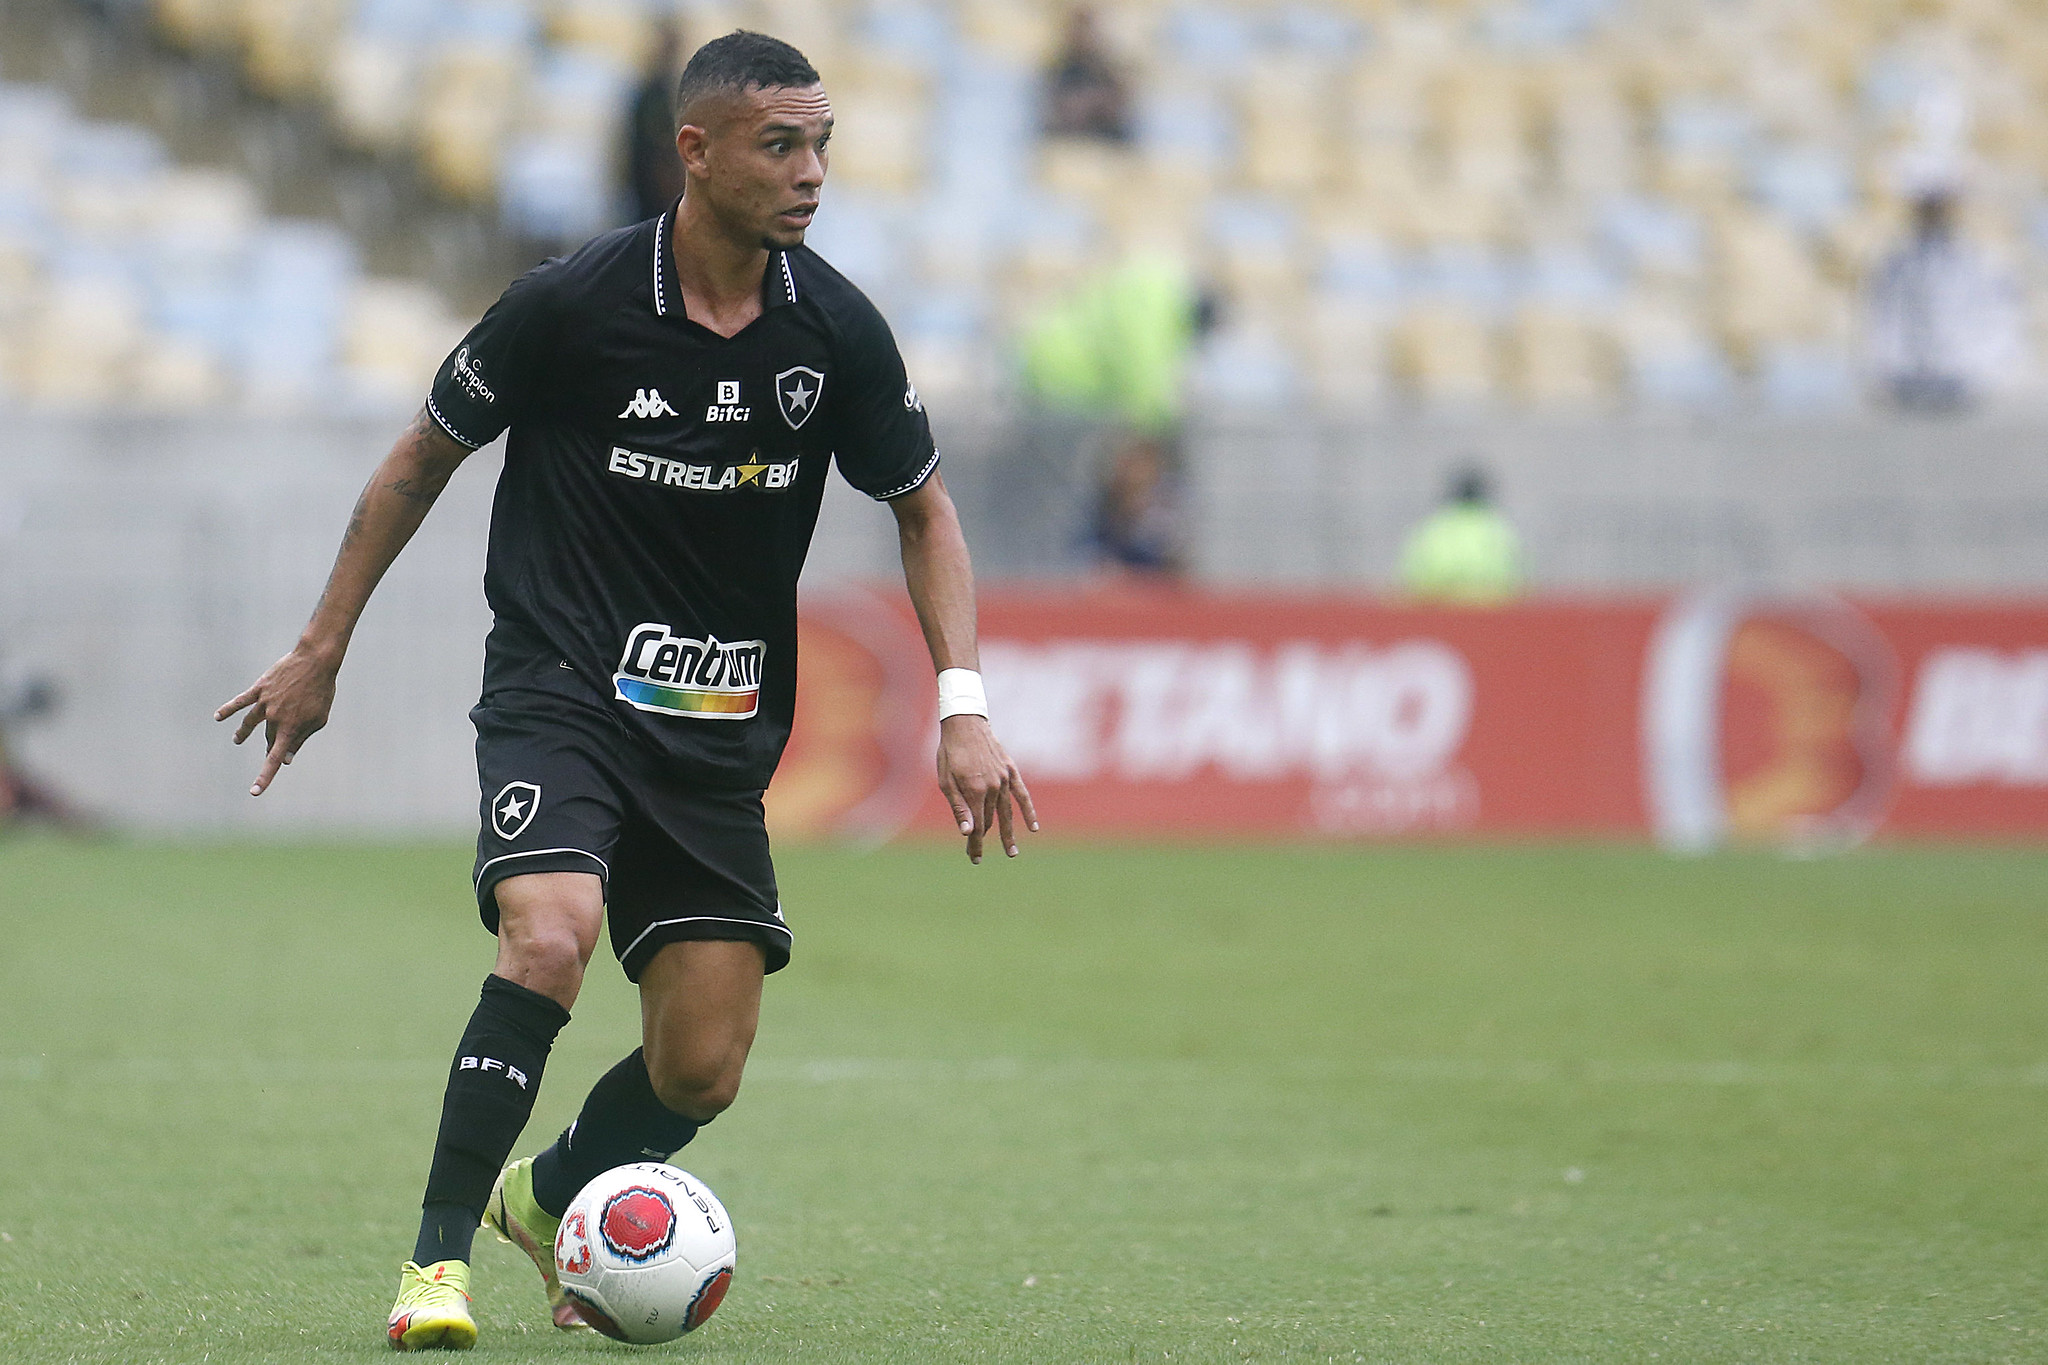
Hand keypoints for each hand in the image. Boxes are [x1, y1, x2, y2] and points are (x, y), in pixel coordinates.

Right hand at [213, 643, 341, 795]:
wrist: (315, 662)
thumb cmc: (321, 692)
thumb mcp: (318, 719)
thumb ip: (300, 739)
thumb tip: (287, 760)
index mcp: (290, 729)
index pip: (275, 759)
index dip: (265, 777)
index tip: (254, 792)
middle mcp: (274, 718)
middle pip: (268, 738)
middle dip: (270, 745)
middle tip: (271, 749)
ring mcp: (265, 703)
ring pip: (249, 723)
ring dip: (243, 733)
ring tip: (238, 740)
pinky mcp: (259, 689)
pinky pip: (240, 702)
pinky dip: (228, 709)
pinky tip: (218, 717)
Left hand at [936, 714, 1038, 862]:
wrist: (965, 724)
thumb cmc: (950, 753)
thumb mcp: (946, 781)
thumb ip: (958, 808)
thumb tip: (968, 832)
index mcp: (974, 791)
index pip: (977, 827)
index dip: (975, 844)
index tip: (974, 858)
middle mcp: (992, 788)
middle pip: (989, 821)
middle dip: (982, 839)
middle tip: (977, 855)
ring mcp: (1004, 780)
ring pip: (1007, 813)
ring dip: (1009, 834)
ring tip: (1012, 853)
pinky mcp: (1011, 772)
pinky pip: (1022, 795)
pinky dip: (1029, 812)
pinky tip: (1033, 827)